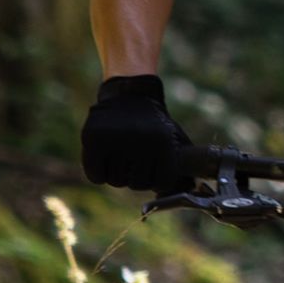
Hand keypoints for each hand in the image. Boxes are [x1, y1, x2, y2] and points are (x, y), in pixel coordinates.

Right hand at [80, 72, 204, 192]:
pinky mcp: (93, 138)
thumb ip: (183, 165)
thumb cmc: (154, 123)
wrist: (129, 94)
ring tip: (119, 154)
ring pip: (115, 181)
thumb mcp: (174, 138)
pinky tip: (103, 157)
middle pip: (136, 185)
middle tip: (132, 159)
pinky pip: (95, 176)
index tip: (150, 167)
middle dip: (134, 176)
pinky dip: (97, 172)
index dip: (155, 180)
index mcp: (163, 143)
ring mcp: (115, 139)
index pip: (161, 183)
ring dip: (116, 174)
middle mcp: (140, 141)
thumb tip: (190, 188)